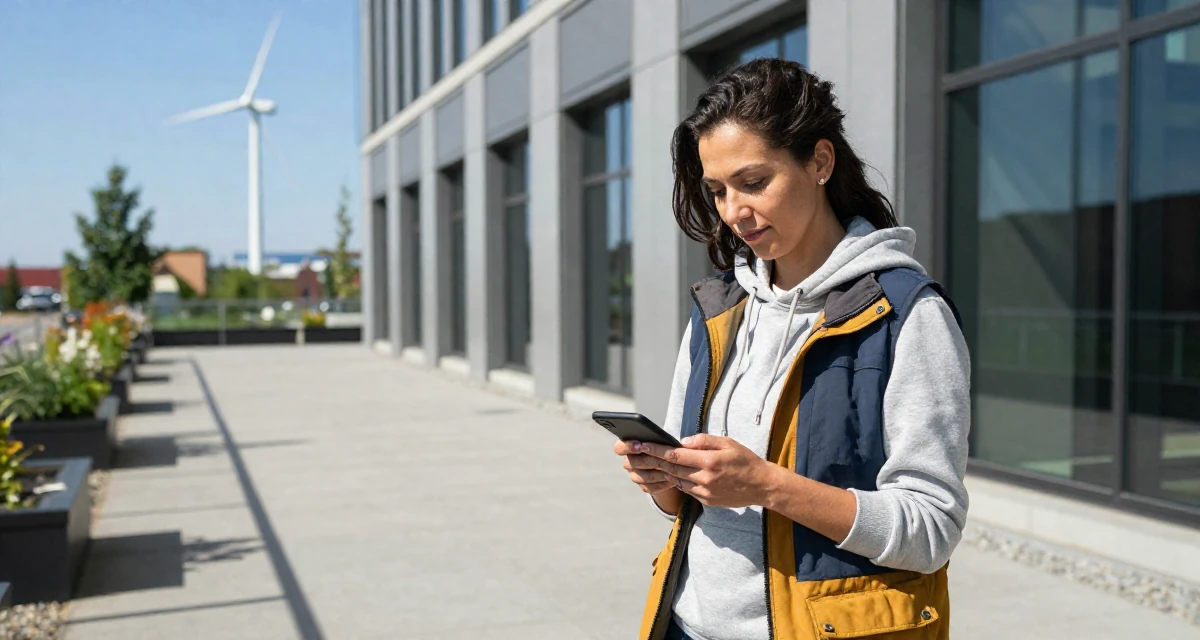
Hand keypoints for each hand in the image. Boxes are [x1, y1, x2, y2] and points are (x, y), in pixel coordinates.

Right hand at [614, 439, 677, 496]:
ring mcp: (636, 475)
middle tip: (661, 458)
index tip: (639, 445)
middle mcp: (629, 462)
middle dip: (647, 460)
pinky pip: (650, 487)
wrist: (673, 463)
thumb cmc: (665, 446)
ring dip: (657, 473)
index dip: (627, 446)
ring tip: (671, 470)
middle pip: (630, 463)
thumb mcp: (662, 440)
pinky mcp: (645, 487)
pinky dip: (662, 484)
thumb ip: (658, 438)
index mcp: (629, 447)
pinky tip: (672, 480)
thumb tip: (669, 440)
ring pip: (641, 477)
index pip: (619, 447)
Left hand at [634, 434, 778, 508]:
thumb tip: (683, 441)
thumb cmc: (745, 460)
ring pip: (676, 480)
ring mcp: (705, 491)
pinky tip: (667, 475)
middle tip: (634, 453)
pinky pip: (686, 489)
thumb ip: (704, 441)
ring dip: (659, 472)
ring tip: (644, 464)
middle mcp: (704, 478)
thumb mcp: (728, 443)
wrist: (761, 486)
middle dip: (650, 460)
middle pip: (670, 468)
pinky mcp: (706, 500)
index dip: (655, 449)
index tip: (640, 444)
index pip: (675, 454)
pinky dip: (675, 481)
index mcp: (709, 461)